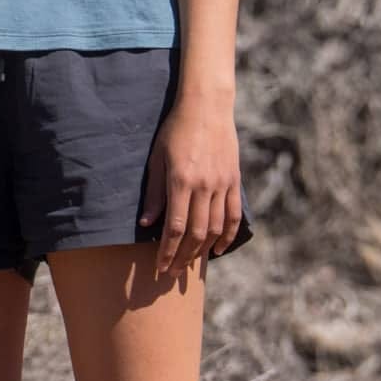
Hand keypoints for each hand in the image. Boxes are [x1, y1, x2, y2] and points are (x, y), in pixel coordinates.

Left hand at [138, 98, 244, 280]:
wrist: (207, 107)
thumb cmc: (175, 130)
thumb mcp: (157, 158)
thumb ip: (154, 193)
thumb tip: (146, 224)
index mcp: (181, 181)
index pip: (175, 227)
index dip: (167, 251)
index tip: (159, 267)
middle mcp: (203, 186)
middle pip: (196, 234)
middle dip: (183, 257)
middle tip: (172, 273)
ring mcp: (222, 184)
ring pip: (215, 228)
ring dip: (202, 251)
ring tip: (189, 265)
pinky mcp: (234, 181)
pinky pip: (233, 215)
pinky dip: (227, 236)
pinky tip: (218, 249)